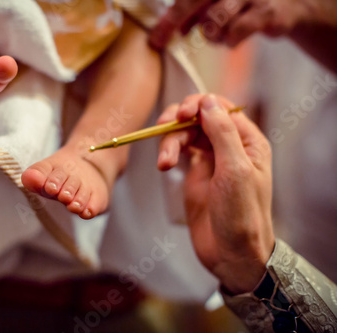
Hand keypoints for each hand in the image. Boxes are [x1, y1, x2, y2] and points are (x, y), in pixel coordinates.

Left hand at [149, 0, 335, 48]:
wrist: (289, 3)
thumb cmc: (245, 2)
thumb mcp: (216, 3)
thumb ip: (195, 13)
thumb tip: (175, 30)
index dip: (168, 18)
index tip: (155, 39)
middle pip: (193, 0)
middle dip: (174, 22)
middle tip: (163, 40)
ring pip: (214, 21)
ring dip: (210, 34)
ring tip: (216, 34)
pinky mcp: (267, 11)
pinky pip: (237, 32)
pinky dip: (230, 41)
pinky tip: (232, 40)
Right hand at [157, 94, 274, 293]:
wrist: (231, 254)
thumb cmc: (241, 214)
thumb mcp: (235, 170)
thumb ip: (222, 133)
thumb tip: (208, 100)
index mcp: (248, 142)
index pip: (221, 108)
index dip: (199, 105)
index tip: (181, 115)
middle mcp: (229, 146)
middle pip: (199, 117)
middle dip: (179, 121)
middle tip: (162, 128)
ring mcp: (211, 159)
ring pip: (186, 134)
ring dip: (170, 142)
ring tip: (163, 163)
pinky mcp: (195, 173)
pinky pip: (179, 151)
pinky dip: (168, 153)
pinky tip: (164, 165)